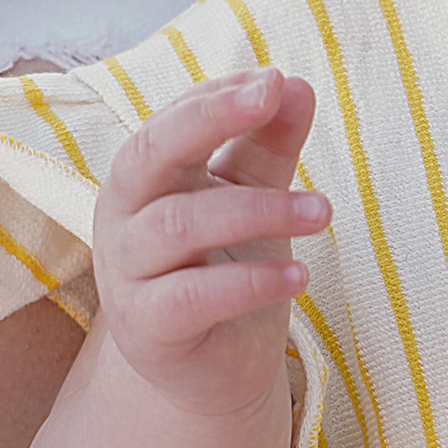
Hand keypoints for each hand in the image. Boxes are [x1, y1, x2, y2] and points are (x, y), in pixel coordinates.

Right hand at [91, 68, 325, 423]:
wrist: (216, 367)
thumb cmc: (228, 267)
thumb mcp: (254, 196)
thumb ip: (268, 144)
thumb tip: (295, 84)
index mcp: (144, 178)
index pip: (170, 121)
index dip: (218, 97)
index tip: (275, 80)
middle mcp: (124, 218)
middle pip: (150, 154)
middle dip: (211, 118)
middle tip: (273, 95)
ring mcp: (127, 275)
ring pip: (180, 225)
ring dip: (258, 210)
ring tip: (324, 211)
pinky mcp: (147, 329)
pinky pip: (192, 297)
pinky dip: (250, 283)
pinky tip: (299, 275)